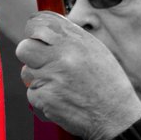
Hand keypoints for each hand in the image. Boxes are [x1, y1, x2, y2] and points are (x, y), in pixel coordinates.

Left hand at [16, 11, 140, 139]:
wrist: (115, 116)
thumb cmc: (107, 83)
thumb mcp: (95, 50)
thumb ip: (69, 38)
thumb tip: (44, 31)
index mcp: (75, 40)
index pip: (37, 23)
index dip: (33, 32)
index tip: (37, 39)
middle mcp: (62, 55)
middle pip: (24, 48)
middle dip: (30, 56)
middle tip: (43, 64)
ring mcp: (52, 77)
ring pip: (27, 73)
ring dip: (38, 79)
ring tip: (61, 86)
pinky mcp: (45, 98)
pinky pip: (32, 93)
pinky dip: (43, 98)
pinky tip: (62, 99)